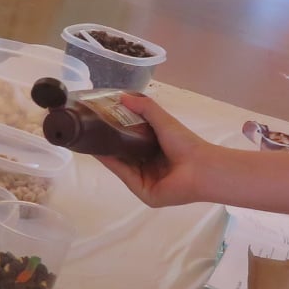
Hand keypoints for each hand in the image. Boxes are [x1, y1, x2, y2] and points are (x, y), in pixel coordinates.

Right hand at [93, 92, 217, 207]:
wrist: (200, 166)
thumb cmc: (185, 143)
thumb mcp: (163, 120)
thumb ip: (144, 107)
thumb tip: (121, 96)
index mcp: (156, 152)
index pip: (131, 142)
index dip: (117, 132)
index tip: (101, 120)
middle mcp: (150, 167)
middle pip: (124, 155)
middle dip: (108, 143)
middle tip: (89, 128)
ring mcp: (146, 181)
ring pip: (122, 165)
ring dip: (106, 152)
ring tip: (88, 137)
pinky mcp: (144, 193)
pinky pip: (125, 175)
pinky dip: (112, 164)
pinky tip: (99, 151)